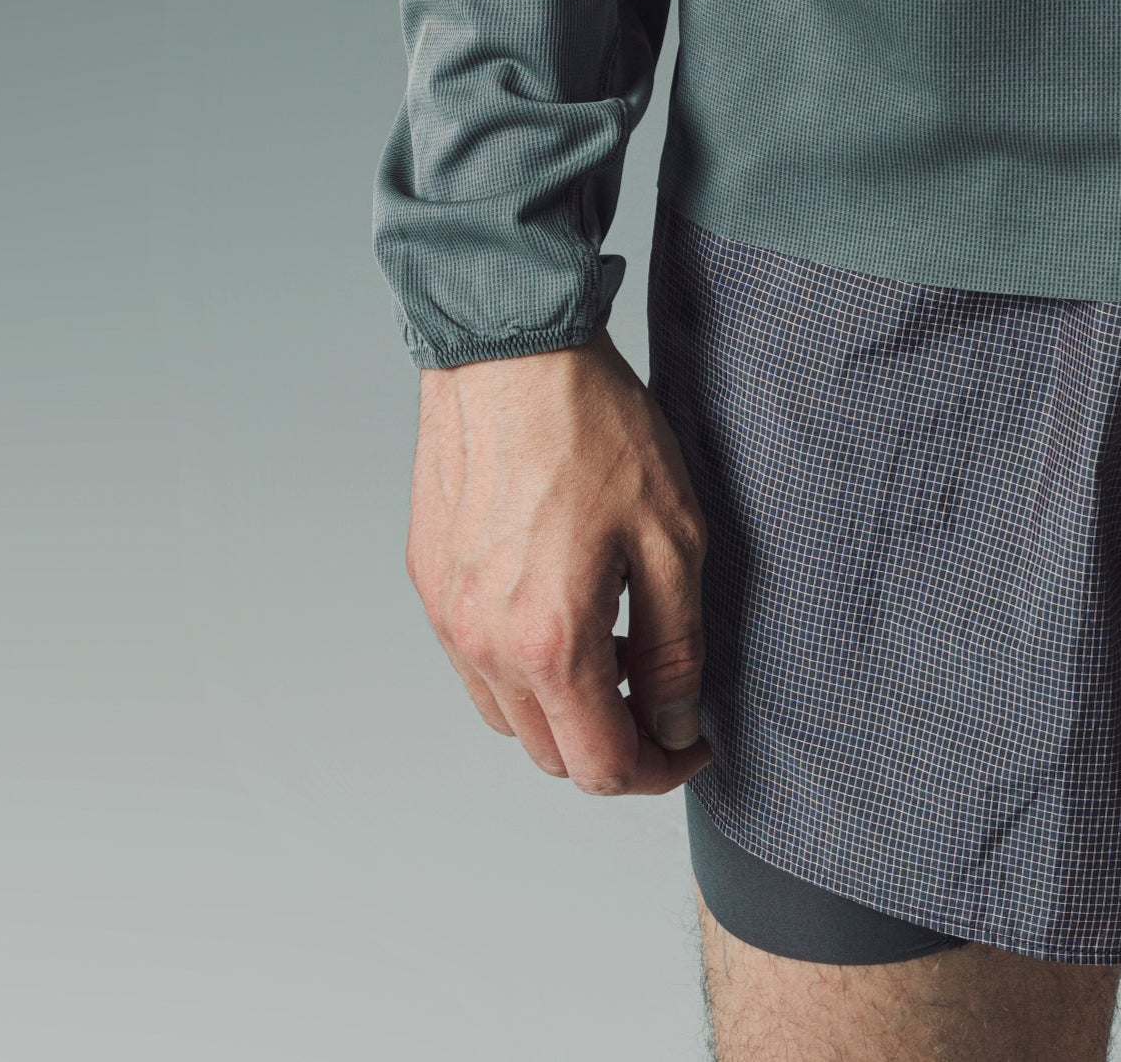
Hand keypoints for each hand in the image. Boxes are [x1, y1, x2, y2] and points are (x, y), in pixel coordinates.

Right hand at [406, 332, 712, 795]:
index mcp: (552, 643)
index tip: (691, 742)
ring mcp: (447, 616)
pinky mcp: (429, 581)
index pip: (602, 767)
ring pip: (508, 716)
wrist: (512, 349)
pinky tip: (560, 604)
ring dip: (563, 707)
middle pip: (550, 755)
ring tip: (614, 641)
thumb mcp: (673, 537)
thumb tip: (673, 724)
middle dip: (613, 742)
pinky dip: (520, 665)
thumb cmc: (596, 428)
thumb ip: (675, 648)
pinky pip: (474, 661)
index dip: (658, 771)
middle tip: (660, 688)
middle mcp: (485, 645)